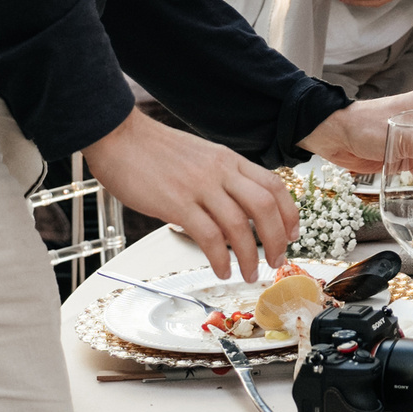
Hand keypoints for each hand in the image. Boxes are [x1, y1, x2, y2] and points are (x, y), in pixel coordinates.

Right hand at [84, 108, 297, 280]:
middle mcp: (221, 172)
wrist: (119, 137)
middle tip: (278, 261)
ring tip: (251, 274)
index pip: (274, 185)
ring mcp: (200, 187)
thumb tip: (233, 206)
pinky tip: (221, 270)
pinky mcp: (177, 203)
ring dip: (251, 256)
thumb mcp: (200, 156)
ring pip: (240, 226)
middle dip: (278, 239)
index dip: (290, 213)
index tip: (293, 234)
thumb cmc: (153, 150)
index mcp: (229, 160)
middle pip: (265, 207)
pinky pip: (209, 236)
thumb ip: (219, 177)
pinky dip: (220, 258)